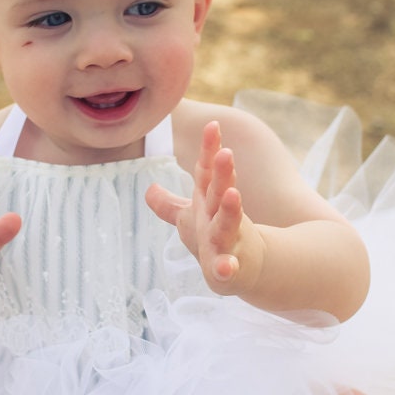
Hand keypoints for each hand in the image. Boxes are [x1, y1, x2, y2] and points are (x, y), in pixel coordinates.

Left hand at [146, 121, 263, 295]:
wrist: (245, 269)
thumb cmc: (214, 239)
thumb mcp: (190, 219)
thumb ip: (169, 205)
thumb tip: (149, 190)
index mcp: (209, 202)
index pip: (207, 172)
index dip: (209, 150)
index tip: (212, 125)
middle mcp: (220, 217)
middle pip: (220, 192)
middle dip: (223, 173)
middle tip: (226, 153)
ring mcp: (228, 241)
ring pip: (228, 223)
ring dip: (231, 209)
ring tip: (232, 194)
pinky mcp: (231, 267)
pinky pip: (228, 268)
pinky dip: (227, 267)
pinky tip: (225, 267)